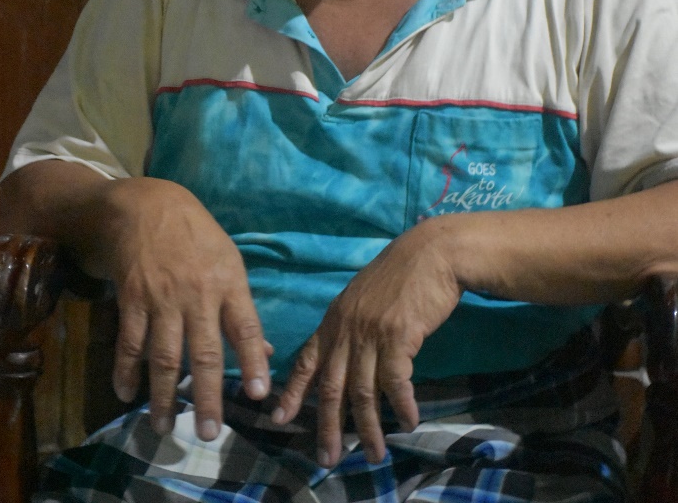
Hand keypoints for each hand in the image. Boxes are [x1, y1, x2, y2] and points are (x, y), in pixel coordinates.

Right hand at [103, 177, 269, 440]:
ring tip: (164, 426)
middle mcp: (197, 294)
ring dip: (163, 396)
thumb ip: (242, 308)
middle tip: (208, 433)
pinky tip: (126, 393)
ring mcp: (162, 298)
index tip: (259, 394)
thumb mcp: (229, 260)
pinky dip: (126, 370)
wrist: (146, 205)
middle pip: (203, 352)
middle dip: (207, 396)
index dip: (252, 361)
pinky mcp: (132, 299)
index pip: (245, 327)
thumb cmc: (196, 234)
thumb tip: (263, 352)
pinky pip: (129, 342)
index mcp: (228, 282)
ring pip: (164, 356)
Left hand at [272, 218, 460, 465]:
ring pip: (363, 391)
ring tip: (374, 454)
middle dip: (327, 426)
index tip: (280, 419)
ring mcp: (371, 332)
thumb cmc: (401, 274)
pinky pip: (396, 382)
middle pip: (331, 386)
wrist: (430, 252)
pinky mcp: (399, 336)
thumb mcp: (363, 296)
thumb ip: (350, 325)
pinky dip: (402, 406)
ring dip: (368, 427)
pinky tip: (408, 422)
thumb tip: (346, 357)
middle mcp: (347, 328)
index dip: (293, 392)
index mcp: (335, 318)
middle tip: (327, 458)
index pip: (307, 360)